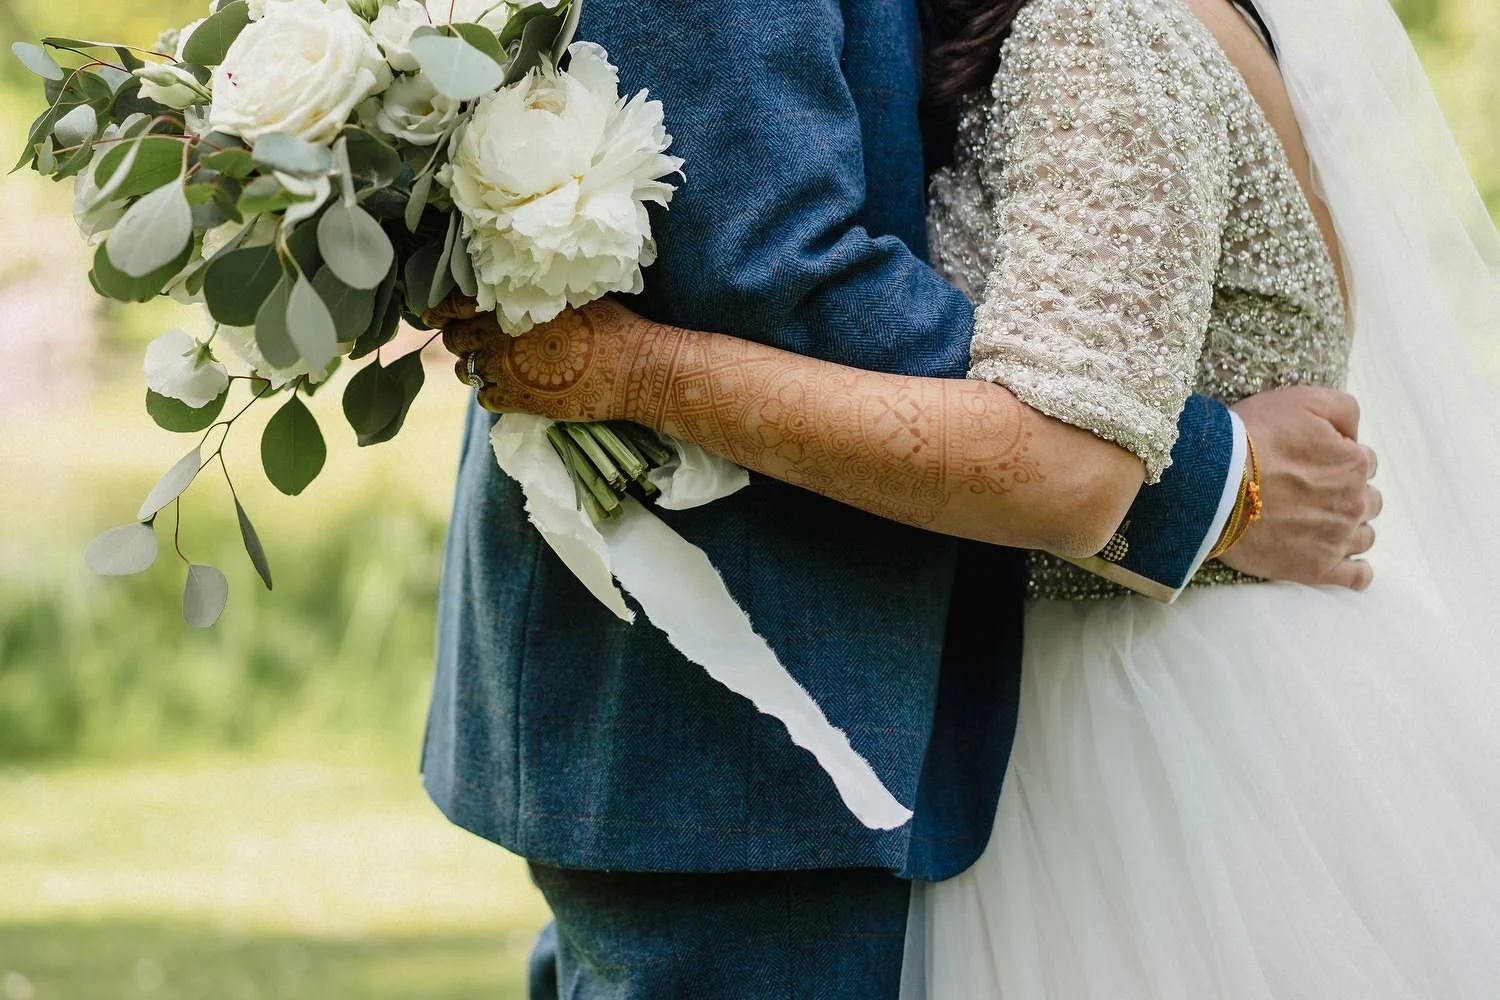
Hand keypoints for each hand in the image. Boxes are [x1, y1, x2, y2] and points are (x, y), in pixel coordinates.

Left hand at [434, 297, 646, 422]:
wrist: (633, 368)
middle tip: (474, 338)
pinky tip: (511, 384)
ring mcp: (504, 370)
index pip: (451, 304)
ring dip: (474, 366)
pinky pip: (484, 397)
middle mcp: (497, 335)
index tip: (434, 312)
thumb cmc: (609, 322)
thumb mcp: (566, 291)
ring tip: (496, 363)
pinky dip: (491, 391)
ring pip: (465, 370)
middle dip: (460, 337)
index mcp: (507, 301)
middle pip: (454, 339)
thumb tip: (507, 284)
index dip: (438, 309)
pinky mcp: (517, 400)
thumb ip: (528, 290)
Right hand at [1220, 386, 1380, 589]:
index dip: (1337, 460)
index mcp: (1354, 463)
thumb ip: (1344, 409)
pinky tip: (1342, 561)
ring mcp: (1337, 539)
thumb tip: (1356, 432)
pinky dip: (1355, 571)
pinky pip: (1355, 577)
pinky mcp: (1316, 569)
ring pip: (1364, 536)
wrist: (1211, 483)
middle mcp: (1354, 502)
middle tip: (1310, 493)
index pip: (1364, 461)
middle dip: (1346, 495)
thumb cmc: (1251, 437)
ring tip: (1316, 524)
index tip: (1311, 463)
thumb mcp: (1303, 400)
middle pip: (1368, 500)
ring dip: (1348, 528)